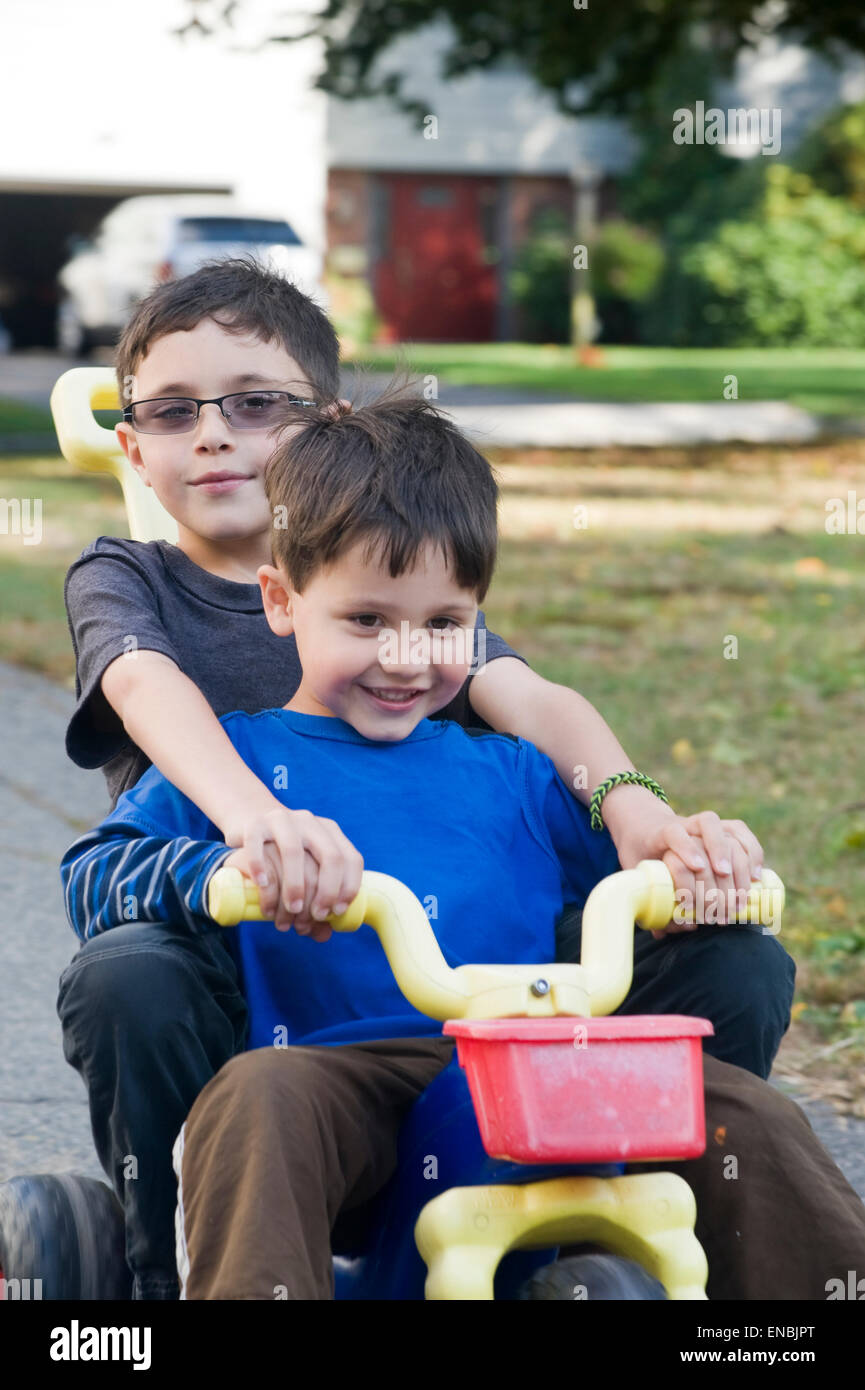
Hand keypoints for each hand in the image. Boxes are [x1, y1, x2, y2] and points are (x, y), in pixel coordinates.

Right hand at [222, 803, 363, 935]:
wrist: (250, 825)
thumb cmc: (283, 859)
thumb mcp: (304, 873)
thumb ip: (316, 901)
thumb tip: (325, 934)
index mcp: (329, 832)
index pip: (350, 858)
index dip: (348, 887)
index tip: (336, 912)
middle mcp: (310, 823)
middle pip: (329, 856)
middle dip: (325, 892)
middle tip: (315, 916)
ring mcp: (282, 820)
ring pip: (293, 852)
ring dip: (295, 886)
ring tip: (291, 911)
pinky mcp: (254, 825)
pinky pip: (257, 845)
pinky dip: (260, 868)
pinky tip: (263, 885)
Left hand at [609, 802, 763, 938]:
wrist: (644, 825)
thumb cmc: (639, 853)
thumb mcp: (634, 872)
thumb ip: (648, 901)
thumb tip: (668, 932)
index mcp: (659, 834)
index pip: (673, 833)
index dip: (686, 848)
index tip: (697, 868)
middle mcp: (684, 824)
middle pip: (707, 839)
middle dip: (718, 874)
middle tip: (720, 908)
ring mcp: (703, 824)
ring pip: (728, 832)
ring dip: (739, 866)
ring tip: (739, 900)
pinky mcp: (720, 827)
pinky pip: (741, 832)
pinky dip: (753, 853)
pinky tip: (756, 876)